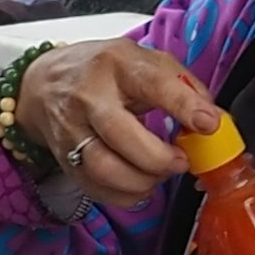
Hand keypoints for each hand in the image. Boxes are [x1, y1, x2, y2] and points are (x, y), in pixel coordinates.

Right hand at [5, 33, 214, 205]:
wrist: (43, 84)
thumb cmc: (103, 71)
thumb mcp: (144, 60)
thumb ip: (182, 85)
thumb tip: (210, 119)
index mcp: (117, 64)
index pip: (152, 84)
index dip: (184, 106)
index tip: (208, 124)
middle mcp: (89, 96)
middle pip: (122, 136)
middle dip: (160, 158)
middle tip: (180, 162)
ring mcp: (72, 130)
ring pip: (104, 169)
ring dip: (142, 181)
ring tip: (159, 174)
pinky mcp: (64, 158)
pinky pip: (95, 188)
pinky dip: (124, 195)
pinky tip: (139, 185)